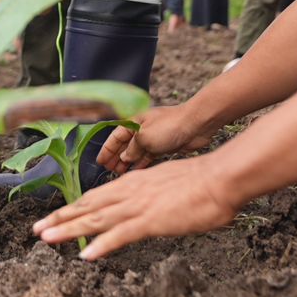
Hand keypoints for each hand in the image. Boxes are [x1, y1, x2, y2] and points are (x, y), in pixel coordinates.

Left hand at [33, 155, 239, 259]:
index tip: (56, 216)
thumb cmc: (202, 182)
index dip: (74, 207)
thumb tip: (149, 205)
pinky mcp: (151, 220)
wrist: (220, 178)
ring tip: (46, 239)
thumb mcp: (169, 185)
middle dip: (61, 219)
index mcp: (134, 182)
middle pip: (88, 206)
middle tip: (36, 229)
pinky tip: (86, 255)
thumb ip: (153, 195)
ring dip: (69, 230)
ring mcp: (138, 206)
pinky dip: (102, 245)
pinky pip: (121, 235)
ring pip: (96, 219)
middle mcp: (130, 191)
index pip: (97, 196)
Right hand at [97, 104, 214, 174]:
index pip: (115, 136)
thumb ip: (132, 149)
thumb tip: (125, 158)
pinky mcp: (164, 146)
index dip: (107, 149)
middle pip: (125, 144)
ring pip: (136, 152)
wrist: (196, 125)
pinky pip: (148, 157)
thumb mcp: (145, 137)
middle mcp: (142, 129)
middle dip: (116, 157)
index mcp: (134, 122)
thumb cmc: (169, 126)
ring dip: (128, 162)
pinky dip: (142, 164)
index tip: (100, 161)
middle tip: (108, 170)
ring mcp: (153, 138)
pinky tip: (137, 172)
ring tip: (119, 173)